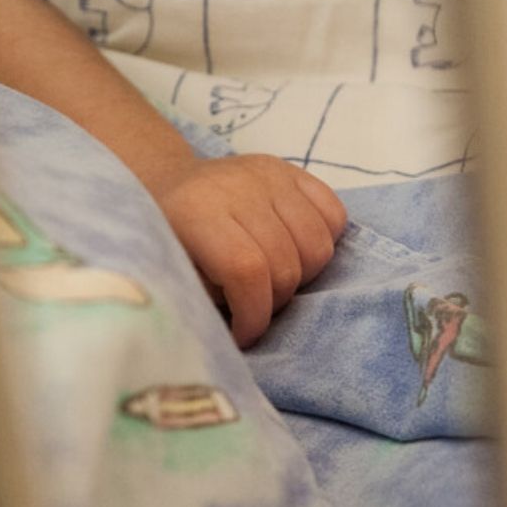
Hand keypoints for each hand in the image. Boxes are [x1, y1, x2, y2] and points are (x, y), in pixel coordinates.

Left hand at [147, 155, 347, 346]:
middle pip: (286, 264)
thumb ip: (206, 298)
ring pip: (318, 246)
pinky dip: (324, 242)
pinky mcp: (293, 171)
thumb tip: (244, 324)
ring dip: (303, 277)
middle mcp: (239, 188)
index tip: (244, 335)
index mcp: (197, 213)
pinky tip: (296, 252)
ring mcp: (270, 176)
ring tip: (275, 279)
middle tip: (255, 308)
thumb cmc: (171, 240)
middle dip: (276, 302)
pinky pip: (335, 215)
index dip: (254, 314)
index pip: (247, 271)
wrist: (172, 186)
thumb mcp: (171, 274)